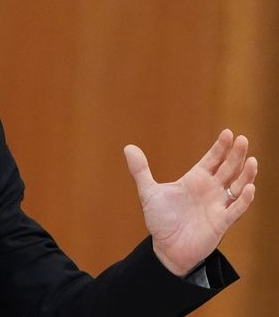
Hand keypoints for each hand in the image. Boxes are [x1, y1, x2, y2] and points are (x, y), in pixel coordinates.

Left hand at [123, 129, 256, 275]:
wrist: (166, 248)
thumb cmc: (161, 220)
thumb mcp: (148, 192)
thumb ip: (140, 170)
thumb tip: (128, 147)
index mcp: (195, 180)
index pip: (213, 159)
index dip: (221, 147)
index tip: (229, 133)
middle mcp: (210, 190)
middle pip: (228, 168)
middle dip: (236, 154)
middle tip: (243, 139)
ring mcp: (218, 205)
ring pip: (238, 186)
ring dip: (246, 174)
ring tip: (251, 160)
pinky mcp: (221, 222)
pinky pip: (236, 209)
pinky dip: (243, 199)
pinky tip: (249, 188)